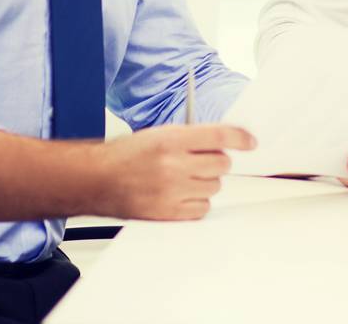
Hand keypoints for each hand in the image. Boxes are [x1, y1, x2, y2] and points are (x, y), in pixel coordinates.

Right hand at [99, 124, 254, 220]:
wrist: (96, 179)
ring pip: (214, 187)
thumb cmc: (125, 155)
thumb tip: (225, 142)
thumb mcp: (158, 134)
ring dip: (206, 183)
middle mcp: (173, 165)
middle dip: (216, 161)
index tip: (251, 142)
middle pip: (222, 164)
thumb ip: (191, 137)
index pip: (219, 135)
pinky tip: (181, 195)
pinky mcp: (167, 213)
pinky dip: (197, 203)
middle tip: (201, 161)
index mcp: (171, 139)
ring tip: (183, 179)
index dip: (240, 138)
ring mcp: (171, 191)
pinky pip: (202, 209)